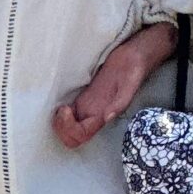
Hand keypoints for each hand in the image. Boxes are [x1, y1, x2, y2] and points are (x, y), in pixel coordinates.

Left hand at [53, 20, 176, 148]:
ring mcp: (87, 105)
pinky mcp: (84, 95)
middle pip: (72, 137)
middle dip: (62, 129)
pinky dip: (60, 114)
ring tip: (60, 107)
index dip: (70, 128)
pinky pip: (69, 113)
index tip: (66, 110)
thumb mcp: (130, 84)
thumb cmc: (134, 69)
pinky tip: (60, 102)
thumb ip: (120, 102)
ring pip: (68, 128)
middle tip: (62, 110)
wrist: (134, 56)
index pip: (82, 134)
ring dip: (59, 123)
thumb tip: (107, 117)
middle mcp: (93, 113)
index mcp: (103, 114)